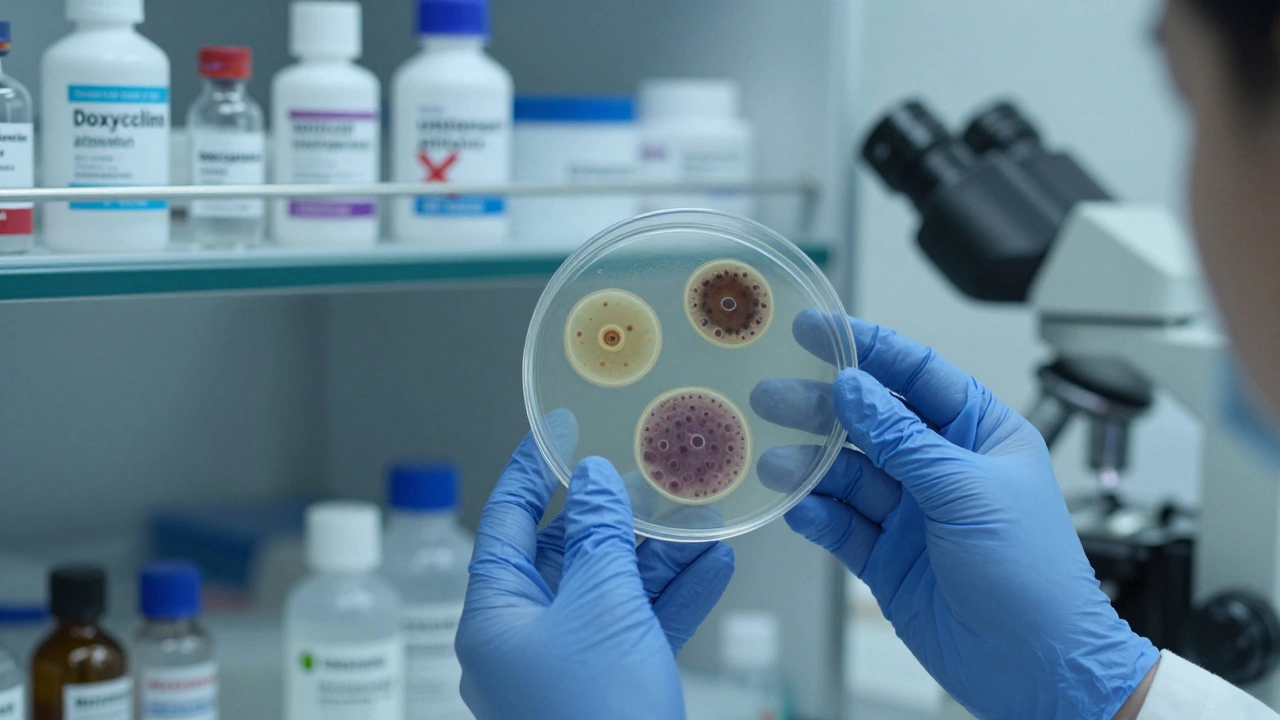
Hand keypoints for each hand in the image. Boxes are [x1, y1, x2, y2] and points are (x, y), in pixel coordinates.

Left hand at [455, 413, 734, 719]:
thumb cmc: (596, 713)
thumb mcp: (601, 605)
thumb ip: (597, 535)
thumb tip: (591, 480)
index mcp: (496, 617)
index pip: (506, 522)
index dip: (531, 470)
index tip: (557, 429)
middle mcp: (524, 640)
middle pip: (564, 554)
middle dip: (614, 515)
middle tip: (650, 474)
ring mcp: (568, 668)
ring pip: (611, 591)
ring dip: (658, 555)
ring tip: (701, 513)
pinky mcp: (610, 690)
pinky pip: (639, 630)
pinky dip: (674, 599)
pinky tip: (716, 565)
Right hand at [752, 312, 1159, 719]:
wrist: (1037, 669)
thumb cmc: (1035, 576)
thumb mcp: (967, 491)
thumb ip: (903, 438)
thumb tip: (854, 387)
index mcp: (979, 434)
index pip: (917, 373)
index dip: (866, 347)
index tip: (815, 329)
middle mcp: (942, 467)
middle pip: (870, 421)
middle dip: (821, 408)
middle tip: (773, 397)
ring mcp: (912, 513)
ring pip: (848, 473)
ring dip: (811, 465)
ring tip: (775, 462)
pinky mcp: (887, 557)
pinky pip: (841, 524)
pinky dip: (817, 513)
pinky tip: (797, 506)